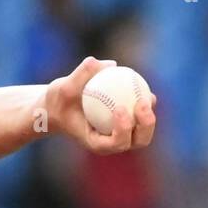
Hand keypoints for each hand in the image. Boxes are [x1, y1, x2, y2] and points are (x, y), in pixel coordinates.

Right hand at [42, 56, 157, 154]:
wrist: (59, 106)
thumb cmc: (58, 101)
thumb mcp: (63, 86)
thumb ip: (82, 74)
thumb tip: (111, 64)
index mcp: (96, 142)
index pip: (115, 143)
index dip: (123, 130)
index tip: (119, 108)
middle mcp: (112, 142)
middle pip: (137, 141)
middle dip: (146, 125)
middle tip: (142, 103)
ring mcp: (121, 134)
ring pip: (143, 129)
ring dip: (149, 115)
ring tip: (147, 95)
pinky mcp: (127, 122)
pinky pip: (140, 114)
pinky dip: (142, 101)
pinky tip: (142, 86)